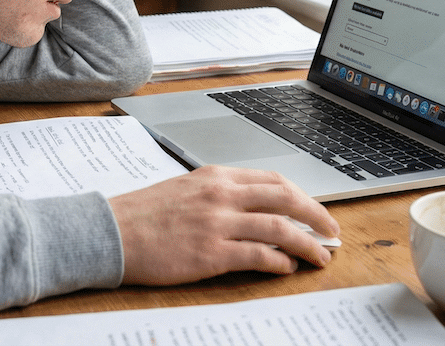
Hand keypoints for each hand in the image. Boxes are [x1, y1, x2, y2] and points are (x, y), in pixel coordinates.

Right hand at [108, 165, 339, 285]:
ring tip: (320, 257)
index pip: (272, 180)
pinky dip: (280, 262)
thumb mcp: (184, 190)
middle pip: (286, 198)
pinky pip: (259, 255)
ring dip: (307, 244)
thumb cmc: (143, 215)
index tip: (315, 210)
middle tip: (332, 231)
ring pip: (280, 228)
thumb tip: (251, 210)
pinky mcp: (212, 253)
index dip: (301, 196)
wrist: (111, 232)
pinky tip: (287, 268)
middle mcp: (221, 195)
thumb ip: (218, 195)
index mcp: (215, 176)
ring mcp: (218, 223)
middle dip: (316, 215)